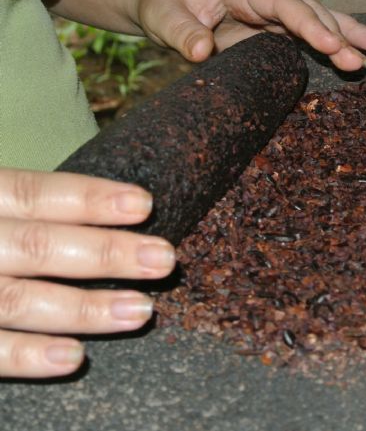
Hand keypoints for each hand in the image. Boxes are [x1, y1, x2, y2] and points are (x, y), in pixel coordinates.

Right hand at [0, 169, 174, 377]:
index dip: (88, 199)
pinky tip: (73, 358)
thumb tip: (97, 210)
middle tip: (164, 259)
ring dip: (82, 308)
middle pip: (36, 246)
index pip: (30, 194)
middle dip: (104, 253)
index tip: (144, 204)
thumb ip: (13, 203)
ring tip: (141, 311)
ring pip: (15, 301)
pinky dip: (24, 356)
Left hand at [133, 0, 365, 70]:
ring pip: (321, 17)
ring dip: (350, 34)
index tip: (329, 44)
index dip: (308, 23)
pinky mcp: (280, 25)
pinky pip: (314, 31)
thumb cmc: (165, 1)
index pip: (282, 2)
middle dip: (339, 33)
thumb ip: (181, 32)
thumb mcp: (164, 14)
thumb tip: (201, 51)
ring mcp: (278, 8)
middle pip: (311, 10)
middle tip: (363, 57)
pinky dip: (339, 39)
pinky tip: (365, 48)